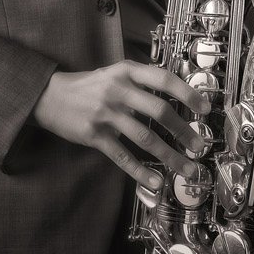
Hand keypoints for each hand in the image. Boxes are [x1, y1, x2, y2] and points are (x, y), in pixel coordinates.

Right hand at [32, 61, 210, 189]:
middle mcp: (117, 90)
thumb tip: (174, 97)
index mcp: (125, 71)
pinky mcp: (94, 135)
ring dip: (169, 156)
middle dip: (184, 131)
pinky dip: (140, 172)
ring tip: (186, 169)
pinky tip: (154, 182)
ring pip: (145, 138)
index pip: (163, 79)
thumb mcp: (113, 73)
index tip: (204, 109)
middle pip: (159, 111)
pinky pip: (122, 156)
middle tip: (199, 146)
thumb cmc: (86, 86)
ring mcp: (105, 113)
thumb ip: (139, 81)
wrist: (48, 96)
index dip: (187, 94)